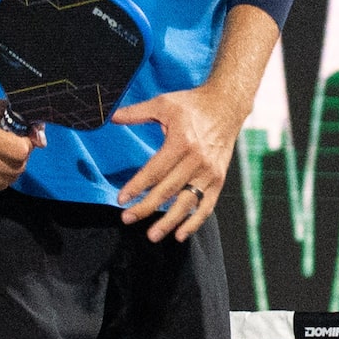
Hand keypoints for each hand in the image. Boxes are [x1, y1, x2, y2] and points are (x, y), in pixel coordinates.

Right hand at [0, 87, 34, 193]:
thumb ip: (26, 123)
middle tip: (11, 145)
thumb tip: (42, 141)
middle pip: (16, 168)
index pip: (20, 152)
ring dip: (11, 168)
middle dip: (20, 157)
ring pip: (8, 180)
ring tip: (0, 153)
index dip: (26, 144)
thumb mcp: (4, 109)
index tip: (20, 136)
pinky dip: (0, 176)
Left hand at [113, 82, 250, 242]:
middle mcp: (196, 160)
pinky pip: (206, 205)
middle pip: (168, 190)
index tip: (122, 199)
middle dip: (146, 207)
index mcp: (181, 142)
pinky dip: (195, 222)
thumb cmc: (192, 104)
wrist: (226, 106)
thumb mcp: (164, 103)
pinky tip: (180, 234)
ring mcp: (209, 172)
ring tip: (152, 235)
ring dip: (169, 221)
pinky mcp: (218, 179)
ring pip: (187, 202)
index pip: (155, 170)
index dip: (137, 186)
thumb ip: (137, 112)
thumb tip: (111, 117)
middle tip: (127, 219)